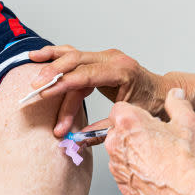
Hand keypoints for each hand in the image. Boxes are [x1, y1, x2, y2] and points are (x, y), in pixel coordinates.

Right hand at [28, 45, 172, 137]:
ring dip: (50, 65)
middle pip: (75, 62)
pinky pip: (75, 55)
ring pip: (72, 57)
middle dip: (53, 77)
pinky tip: (40, 56)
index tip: (43, 94)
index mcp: (122, 71)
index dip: (62, 85)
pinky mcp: (99, 58)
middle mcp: (112, 58)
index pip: (85, 76)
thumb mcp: (128, 118)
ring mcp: (105, 56)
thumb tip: (77, 140)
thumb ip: (102, 129)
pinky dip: (56, 56)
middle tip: (35, 91)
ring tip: (33, 74)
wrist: (162, 92)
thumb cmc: (150, 105)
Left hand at [105, 89, 194, 194]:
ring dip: (133, 151)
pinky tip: (153, 171)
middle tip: (156, 139)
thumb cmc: (186, 163)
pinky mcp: (120, 182)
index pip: (120, 108)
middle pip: (118, 129)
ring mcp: (116, 164)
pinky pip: (124, 169)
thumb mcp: (189, 122)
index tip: (147, 120)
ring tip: (157, 157)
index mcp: (128, 122)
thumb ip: (178, 103)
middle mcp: (116, 142)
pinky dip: (135, 169)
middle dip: (134, 132)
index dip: (136, 114)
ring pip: (120, 150)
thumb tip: (174, 95)